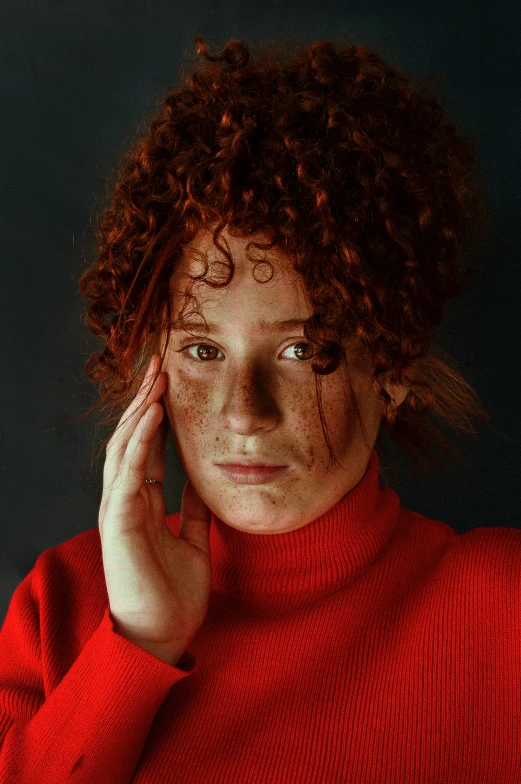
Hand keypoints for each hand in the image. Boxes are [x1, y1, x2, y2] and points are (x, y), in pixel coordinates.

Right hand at [98, 353, 212, 664]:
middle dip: (143, 399)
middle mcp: (125, 499)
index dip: (154, 413)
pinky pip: (127, 471)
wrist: (163, 635)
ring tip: (155, 377)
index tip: (168, 382)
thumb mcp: (193, 540)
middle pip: (131, 437)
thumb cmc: (174, 593)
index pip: (144, 447)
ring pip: (124, 446)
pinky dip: (139, 440)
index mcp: (140, 502)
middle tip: (159, 363)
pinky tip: (152, 414)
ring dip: (139, 409)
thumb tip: (202, 482)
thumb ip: (192, 510)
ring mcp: (118, 508)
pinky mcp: (119, 521)